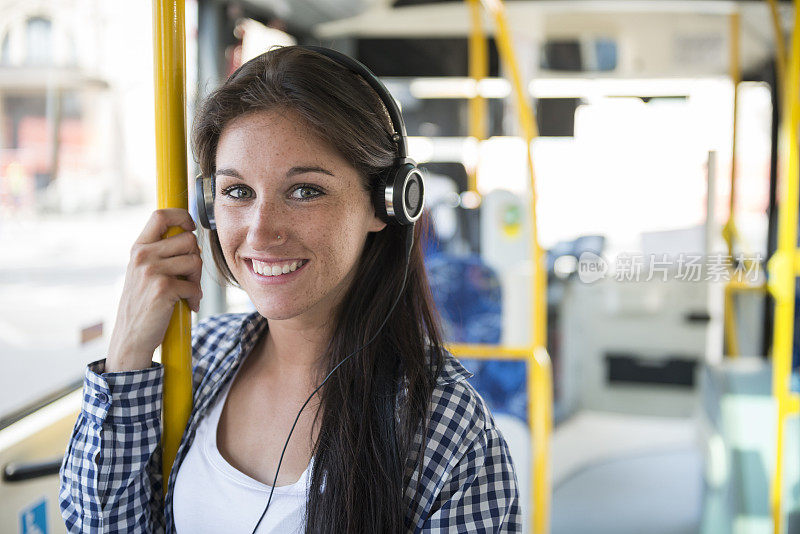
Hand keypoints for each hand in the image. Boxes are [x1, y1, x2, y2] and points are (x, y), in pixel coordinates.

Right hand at [106, 208, 201, 371]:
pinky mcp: (163, 288)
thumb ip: (161, 253)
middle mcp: (142, 255)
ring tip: (189, 292)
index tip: (191, 227)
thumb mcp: (144, 272)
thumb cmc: (143, 304)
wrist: (131, 337)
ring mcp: (151, 271)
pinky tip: (188, 305)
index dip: (182, 216)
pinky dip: (195, 297)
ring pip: (195, 260)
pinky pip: (194, 284)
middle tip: (190, 276)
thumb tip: (191, 236)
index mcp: (138, 248)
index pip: (160, 215)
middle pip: (188, 239)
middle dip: (196, 258)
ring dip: (197, 279)